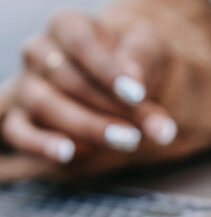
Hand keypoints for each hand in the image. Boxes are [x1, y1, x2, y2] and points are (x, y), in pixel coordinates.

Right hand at [1, 10, 176, 164]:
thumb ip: (142, 61)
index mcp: (68, 27)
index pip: (82, 44)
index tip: (137, 95)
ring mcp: (27, 86)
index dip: (108, 71)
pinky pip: (19, 132)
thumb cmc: (134, 62)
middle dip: (110, 108)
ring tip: (126, 141)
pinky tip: (67, 154)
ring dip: (87, 127)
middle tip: (142, 130)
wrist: (124, 88)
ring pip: (45, 105)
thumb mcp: (149, 51)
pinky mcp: (21, 118)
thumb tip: (134, 80)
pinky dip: (40, 144)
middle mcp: (39, 52)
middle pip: (69, 80)